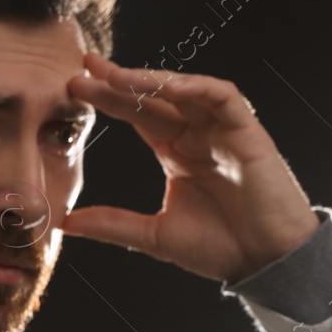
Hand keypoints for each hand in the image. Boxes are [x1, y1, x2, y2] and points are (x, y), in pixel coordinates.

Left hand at [62, 54, 321, 282]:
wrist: (265, 264)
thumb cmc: (220, 248)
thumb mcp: (153, 235)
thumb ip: (111, 224)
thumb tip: (65, 222)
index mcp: (176, 152)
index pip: (137, 115)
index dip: (108, 98)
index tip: (74, 87)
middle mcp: (198, 135)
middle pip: (154, 97)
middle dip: (120, 81)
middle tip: (83, 68)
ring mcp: (223, 131)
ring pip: (185, 90)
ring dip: (151, 80)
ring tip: (115, 76)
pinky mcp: (249, 133)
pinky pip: (224, 97)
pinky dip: (198, 87)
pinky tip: (169, 86)